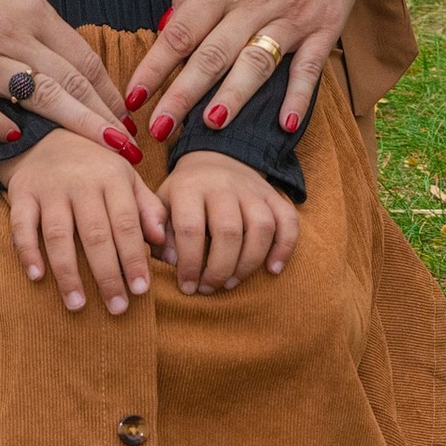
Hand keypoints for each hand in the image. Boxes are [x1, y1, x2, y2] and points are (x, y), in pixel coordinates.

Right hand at [0, 0, 134, 152]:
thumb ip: (41, 24)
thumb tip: (72, 57)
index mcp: (33, 14)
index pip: (82, 60)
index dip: (109, 92)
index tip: (127, 118)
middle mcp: (13, 37)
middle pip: (70, 81)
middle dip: (105, 116)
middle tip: (130, 146)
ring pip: (37, 94)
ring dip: (75, 123)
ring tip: (103, 148)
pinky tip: (12, 137)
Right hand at [7, 134, 171, 315]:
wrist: (49, 134)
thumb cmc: (96, 166)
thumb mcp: (127, 178)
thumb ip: (147, 208)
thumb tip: (162, 241)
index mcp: (112, 177)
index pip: (126, 224)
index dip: (133, 259)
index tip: (141, 290)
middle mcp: (81, 181)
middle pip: (96, 234)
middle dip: (107, 275)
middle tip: (117, 309)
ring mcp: (50, 187)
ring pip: (59, 235)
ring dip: (69, 273)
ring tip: (78, 305)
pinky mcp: (22, 193)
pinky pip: (23, 225)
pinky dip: (28, 251)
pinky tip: (37, 277)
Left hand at [132, 0, 391, 146]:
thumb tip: (168, 23)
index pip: (181, 31)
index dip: (155, 67)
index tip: (133, 96)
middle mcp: (257, 0)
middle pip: (212, 56)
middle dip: (181, 97)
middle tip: (157, 131)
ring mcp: (294, 14)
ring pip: (256, 65)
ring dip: (232, 99)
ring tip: (209, 129)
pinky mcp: (326, 23)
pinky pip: (310, 68)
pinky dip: (298, 97)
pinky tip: (286, 126)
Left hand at [161, 149, 296, 293]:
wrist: (215, 157)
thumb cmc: (185, 193)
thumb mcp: (162, 202)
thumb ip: (157, 228)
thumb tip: (168, 260)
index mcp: (190, 186)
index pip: (190, 228)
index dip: (189, 263)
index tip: (187, 287)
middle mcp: (223, 184)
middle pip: (229, 231)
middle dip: (219, 269)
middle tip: (209, 288)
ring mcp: (252, 188)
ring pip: (261, 227)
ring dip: (249, 263)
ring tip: (232, 282)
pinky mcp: (273, 194)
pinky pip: (288, 220)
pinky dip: (284, 248)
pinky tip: (272, 269)